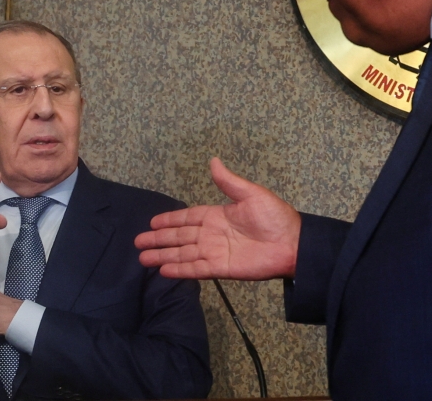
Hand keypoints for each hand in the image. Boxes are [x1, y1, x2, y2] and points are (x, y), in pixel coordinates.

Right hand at [134, 157, 301, 279]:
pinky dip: (180, 270)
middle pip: (180, 237)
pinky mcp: (221, 268)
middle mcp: (212, 234)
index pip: (187, 218)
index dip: (170, 220)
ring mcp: (215, 252)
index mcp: (218, 215)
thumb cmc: (275, 216)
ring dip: (163, 256)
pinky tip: (164, 271)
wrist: (293, 243)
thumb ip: (228, 182)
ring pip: (183, 254)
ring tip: (143, 259)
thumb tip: (213, 160)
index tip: (152, 223)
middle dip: (159, 240)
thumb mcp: (251, 193)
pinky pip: (196, 269)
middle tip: (138, 242)